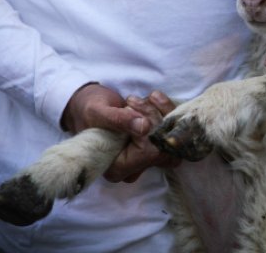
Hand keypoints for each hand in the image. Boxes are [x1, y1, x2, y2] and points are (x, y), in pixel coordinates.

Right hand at [62, 84, 178, 181]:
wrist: (91, 104)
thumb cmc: (89, 110)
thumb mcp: (97, 112)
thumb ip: (118, 120)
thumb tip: (143, 127)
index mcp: (116, 168)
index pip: (148, 154)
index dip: (147, 129)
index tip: (132, 109)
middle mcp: (135, 168)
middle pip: (166, 148)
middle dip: (155, 118)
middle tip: (133, 103)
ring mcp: (148, 158)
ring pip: (174, 138)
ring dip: (162, 111)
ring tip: (138, 100)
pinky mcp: (157, 144)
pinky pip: (175, 130)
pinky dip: (167, 109)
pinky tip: (152, 98)